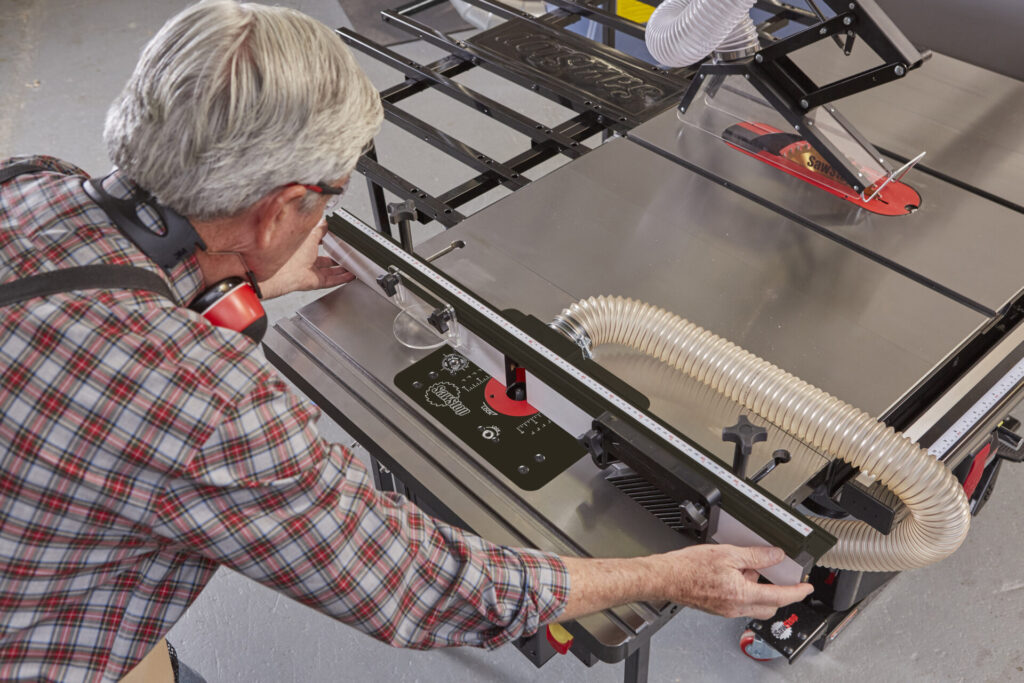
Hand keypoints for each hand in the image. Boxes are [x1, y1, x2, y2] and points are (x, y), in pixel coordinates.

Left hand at [258, 220, 354, 298]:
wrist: (285, 272)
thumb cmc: (291, 253)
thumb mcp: (310, 235)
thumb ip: (320, 229)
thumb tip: (326, 222)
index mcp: (304, 248)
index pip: (319, 244)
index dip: (329, 242)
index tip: (339, 240)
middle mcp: (308, 260)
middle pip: (327, 260)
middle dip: (338, 257)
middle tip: (349, 254)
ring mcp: (312, 272)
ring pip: (331, 271)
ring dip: (343, 269)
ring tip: (354, 266)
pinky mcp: (316, 282)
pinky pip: (332, 280)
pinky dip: (342, 279)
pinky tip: (350, 275)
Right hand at [654, 544, 812, 618]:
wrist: (667, 577)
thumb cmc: (689, 567)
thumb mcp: (728, 554)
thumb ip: (755, 556)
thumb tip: (775, 555)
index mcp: (742, 594)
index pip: (779, 596)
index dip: (797, 592)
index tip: (807, 588)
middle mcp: (736, 607)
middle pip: (769, 606)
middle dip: (779, 594)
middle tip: (780, 577)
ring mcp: (726, 610)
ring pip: (754, 605)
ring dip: (759, 590)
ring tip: (747, 568)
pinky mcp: (718, 608)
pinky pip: (740, 603)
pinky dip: (744, 590)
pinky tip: (733, 574)